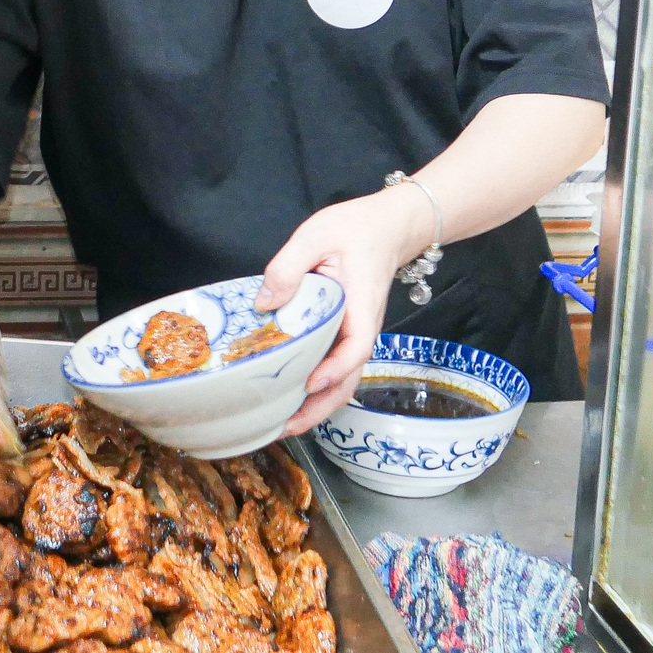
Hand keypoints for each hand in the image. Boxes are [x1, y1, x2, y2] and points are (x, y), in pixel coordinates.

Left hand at [254, 187, 430, 436]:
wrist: (387, 226)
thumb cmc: (355, 229)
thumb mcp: (316, 236)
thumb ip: (289, 267)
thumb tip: (265, 303)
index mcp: (360, 304)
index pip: (356, 346)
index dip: (335, 369)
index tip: (311, 383)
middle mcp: (362, 326)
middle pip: (349, 378)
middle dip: (320, 406)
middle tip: (287, 426)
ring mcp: (356, 332)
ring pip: (342, 378)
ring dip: (317, 404)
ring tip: (284, 424)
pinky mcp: (345, 332)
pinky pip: (335, 365)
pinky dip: (317, 387)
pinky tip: (292, 396)